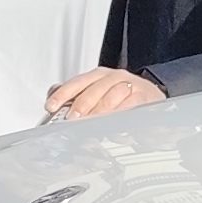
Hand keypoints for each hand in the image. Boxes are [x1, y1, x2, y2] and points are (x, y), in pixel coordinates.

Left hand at [44, 67, 167, 118]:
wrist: (151, 94)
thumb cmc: (120, 96)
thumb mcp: (97, 92)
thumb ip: (75, 95)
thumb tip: (52, 94)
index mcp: (98, 76)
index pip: (77, 82)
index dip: (62, 94)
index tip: (51, 106)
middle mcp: (113, 77)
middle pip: (94, 90)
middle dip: (82, 106)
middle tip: (73, 119)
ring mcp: (129, 85)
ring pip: (111, 96)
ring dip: (99, 112)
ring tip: (90, 125)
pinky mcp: (143, 95)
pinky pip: (130, 105)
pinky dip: (120, 115)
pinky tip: (113, 127)